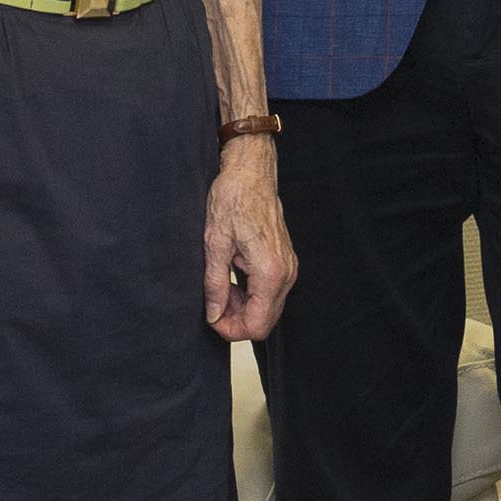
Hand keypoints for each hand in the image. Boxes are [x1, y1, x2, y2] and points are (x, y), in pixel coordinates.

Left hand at [203, 139, 293, 340]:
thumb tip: (213, 314)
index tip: (211, 316)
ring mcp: (288, 267)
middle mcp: (285, 273)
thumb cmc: (233, 199)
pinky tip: (233, 275)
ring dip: (243, 306)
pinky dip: (251, 293)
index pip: (256, 326)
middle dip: (237, 320)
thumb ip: (215, 285)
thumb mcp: (215, 244)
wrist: (251, 171)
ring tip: (221, 285)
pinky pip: (270, 292)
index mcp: (269, 272)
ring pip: (268, 308)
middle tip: (214, 302)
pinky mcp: (285, 261)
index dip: (231, 329)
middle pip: (265, 322)